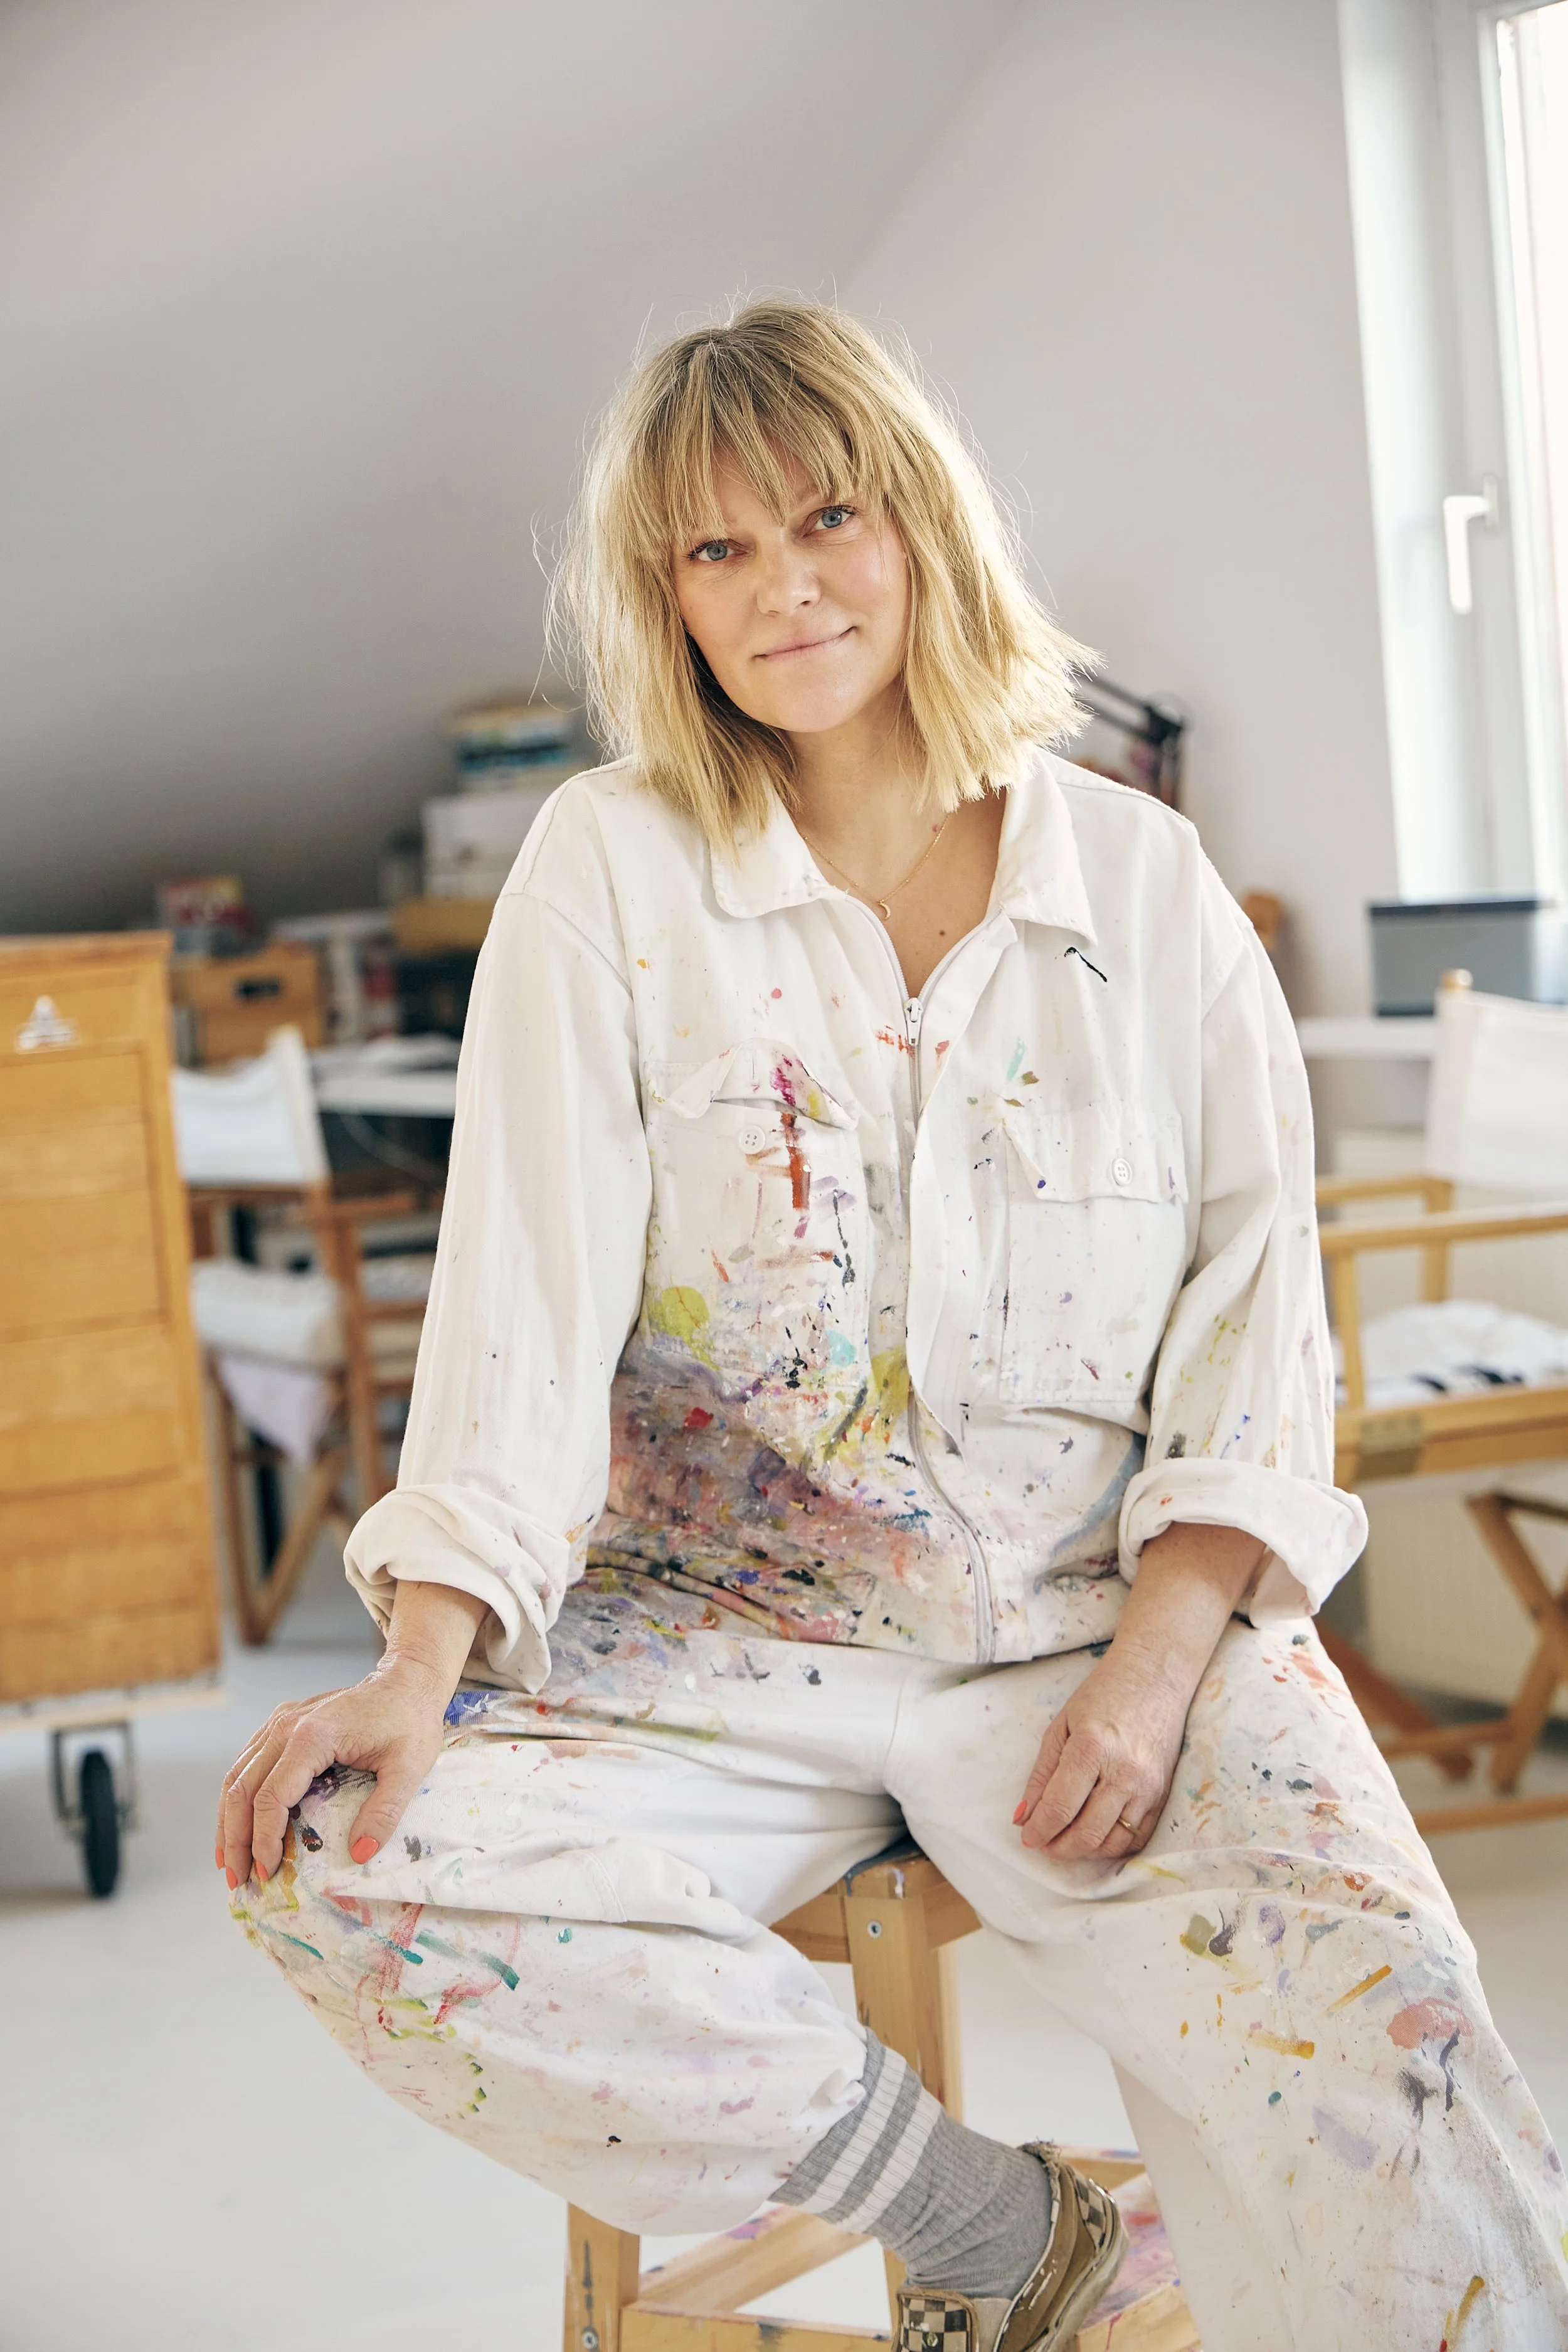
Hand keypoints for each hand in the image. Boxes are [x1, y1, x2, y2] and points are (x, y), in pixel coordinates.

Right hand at [216, 1659, 449, 1887]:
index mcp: (313, 1736)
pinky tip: (239, 1828)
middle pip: (242, 1789)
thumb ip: (385, 1812)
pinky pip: (247, 1765)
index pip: (271, 1796)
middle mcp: (286, 1726)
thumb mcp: (409, 1768)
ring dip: (228, 1823)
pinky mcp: (280, 1724)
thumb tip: (360, 1855)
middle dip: (235, 1840)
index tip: (267, 1872)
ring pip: (236, 1777)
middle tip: (237, 1880)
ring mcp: (279, 1722)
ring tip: (229, 1863)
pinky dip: (237, 1800)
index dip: (264, 1839)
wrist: (406, 1680)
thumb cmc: (409, 1721)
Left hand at [1014, 1649, 1189, 1861]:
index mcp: (1091, 1748)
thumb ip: (1041, 1775)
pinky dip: (1112, 1846)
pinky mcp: (1163, 1795)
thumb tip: (1023, 1816)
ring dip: (1084, 1851)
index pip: (1060, 1807)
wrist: (1155, 1677)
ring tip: (1066, 1840)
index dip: (1039, 1831)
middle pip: (1087, 1833)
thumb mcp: (1061, 1726)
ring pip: (1112, 1843)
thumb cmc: (1103, 1695)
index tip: (1027, 1837)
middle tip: (1043, 1844)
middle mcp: (1123, 1771)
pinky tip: (1094, 1835)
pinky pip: (1137, 1838)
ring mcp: (1148, 1787)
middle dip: (1058, 1848)